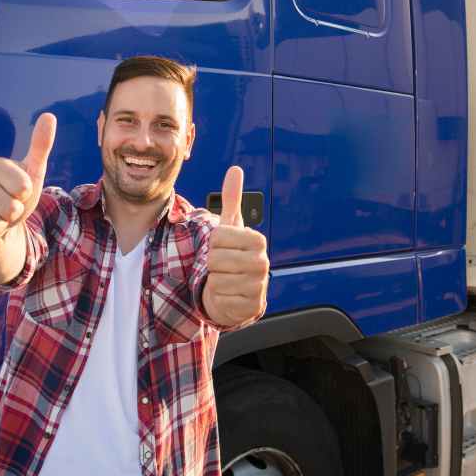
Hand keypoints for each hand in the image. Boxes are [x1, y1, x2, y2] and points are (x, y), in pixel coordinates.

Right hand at [0, 113, 55, 254]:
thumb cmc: (16, 197)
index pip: (21, 186)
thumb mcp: (33, 173)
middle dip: (14, 215)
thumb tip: (49, 116)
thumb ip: (40, 146)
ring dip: (0, 228)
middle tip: (9, 211)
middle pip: (6, 207)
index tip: (21, 193)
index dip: (26, 196)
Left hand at [203, 166, 268, 327]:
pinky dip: (219, 298)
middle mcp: (262, 262)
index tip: (224, 247)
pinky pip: (221, 297)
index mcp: (258, 240)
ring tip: (226, 280)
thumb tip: (235, 169)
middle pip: (215, 259)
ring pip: (217, 280)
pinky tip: (229, 295)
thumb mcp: (231, 228)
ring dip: (216, 282)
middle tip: (224, 266)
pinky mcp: (251, 306)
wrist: (237, 291)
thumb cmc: (233, 255)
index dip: (213, 243)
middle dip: (213, 264)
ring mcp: (259, 286)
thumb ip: (232, 199)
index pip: (218, 237)